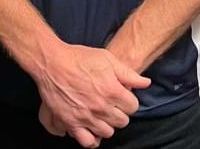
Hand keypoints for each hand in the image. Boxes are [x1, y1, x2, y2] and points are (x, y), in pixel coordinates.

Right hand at [34, 43, 149, 147]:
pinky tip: (92, 128)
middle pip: (122, 121)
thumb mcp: (107, 59)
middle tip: (112, 104)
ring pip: (108, 132)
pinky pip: (87, 141)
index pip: (133, 107)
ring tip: (101, 114)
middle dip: (120, 112)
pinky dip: (92, 138)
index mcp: (112, 91)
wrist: (53, 63)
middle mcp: (101, 107)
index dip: (129, 100)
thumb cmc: (79, 58)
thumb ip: (128, 73)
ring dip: (107, 124)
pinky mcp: (72, 123)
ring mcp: (86, 117)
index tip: (122, 96)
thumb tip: (146, 83)